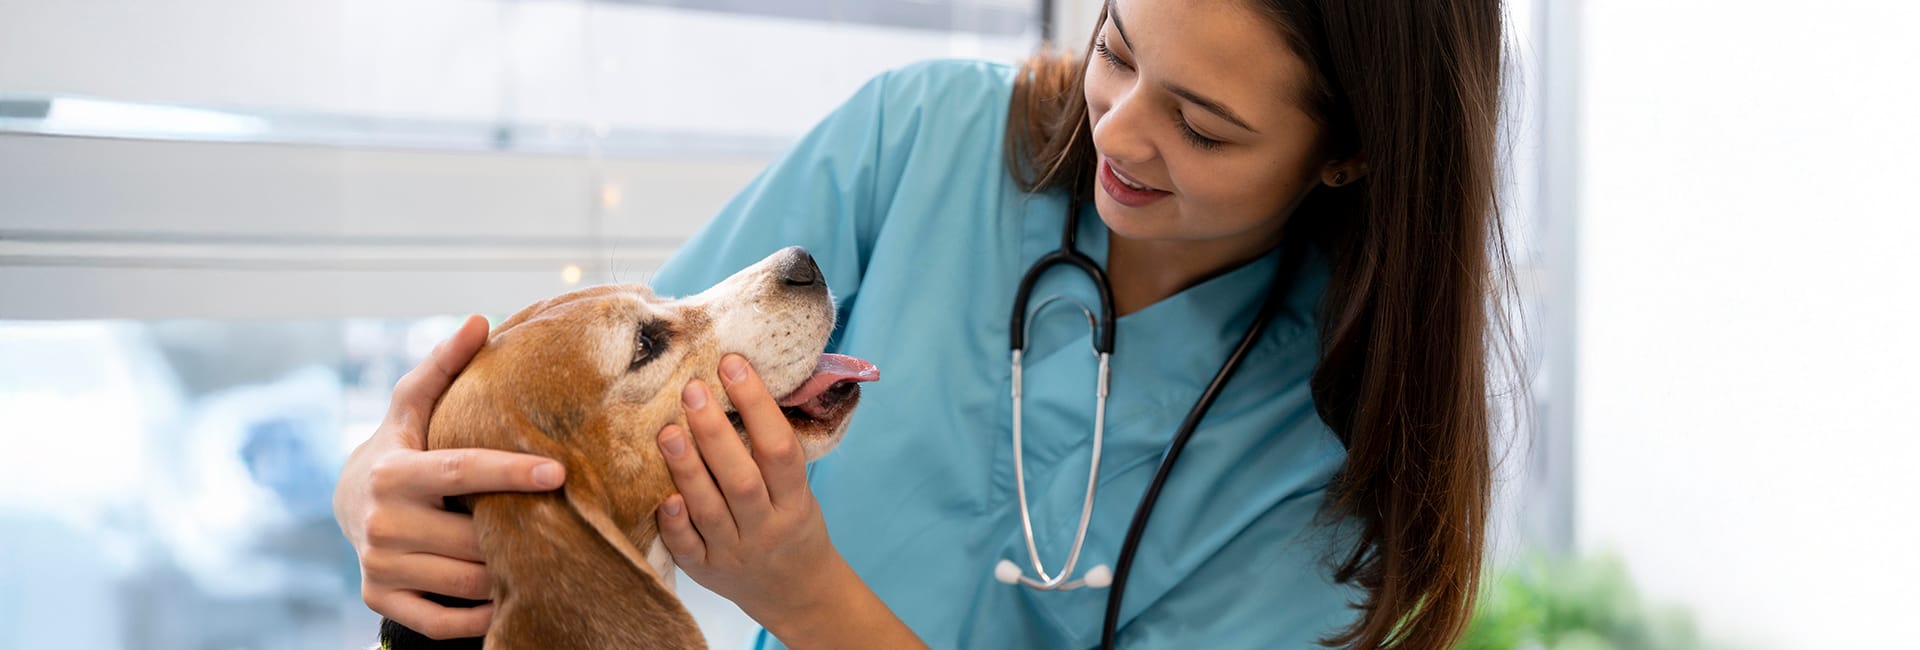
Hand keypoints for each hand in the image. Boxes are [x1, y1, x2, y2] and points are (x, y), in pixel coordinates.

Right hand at [332, 314, 567, 639]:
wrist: (346, 504)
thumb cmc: (398, 446)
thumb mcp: (412, 405)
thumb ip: (443, 366)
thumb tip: (479, 320)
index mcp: (394, 472)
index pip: (462, 473)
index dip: (510, 473)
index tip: (559, 472)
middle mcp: (382, 522)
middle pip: (472, 536)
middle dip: (519, 533)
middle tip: (564, 525)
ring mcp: (380, 565)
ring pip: (466, 580)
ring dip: (509, 573)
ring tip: (545, 557)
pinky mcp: (381, 598)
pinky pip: (444, 620)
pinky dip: (480, 617)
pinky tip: (509, 599)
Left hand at [654, 354, 842, 631]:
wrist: (795, 592)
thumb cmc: (791, 523)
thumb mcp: (799, 490)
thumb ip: (773, 453)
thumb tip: (737, 382)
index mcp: (795, 502)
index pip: (779, 449)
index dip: (757, 405)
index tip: (733, 365)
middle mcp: (766, 528)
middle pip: (742, 479)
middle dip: (715, 432)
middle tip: (692, 390)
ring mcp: (735, 553)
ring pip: (711, 510)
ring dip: (687, 469)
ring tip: (666, 430)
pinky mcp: (706, 572)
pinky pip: (688, 548)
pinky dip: (676, 523)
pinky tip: (662, 496)